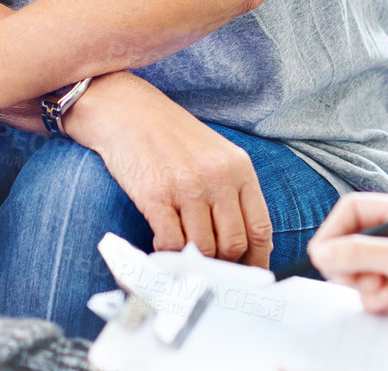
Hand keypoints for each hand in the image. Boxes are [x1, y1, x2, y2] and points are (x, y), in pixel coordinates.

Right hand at [71, 74, 273, 266]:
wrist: (127, 111)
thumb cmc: (170, 135)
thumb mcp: (214, 155)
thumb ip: (232, 193)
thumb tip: (245, 245)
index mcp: (238, 167)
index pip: (259, 228)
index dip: (256, 259)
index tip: (247, 275)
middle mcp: (217, 177)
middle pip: (233, 244)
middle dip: (223, 264)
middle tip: (209, 269)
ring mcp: (187, 187)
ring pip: (203, 248)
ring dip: (194, 261)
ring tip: (184, 257)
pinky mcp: (155, 196)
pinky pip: (170, 243)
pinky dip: (168, 254)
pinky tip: (162, 247)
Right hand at [306, 192, 387, 350]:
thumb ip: (359, 253)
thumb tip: (322, 253)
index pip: (352, 211)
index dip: (333, 231)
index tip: (322, 254)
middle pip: (348, 242)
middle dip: (347, 263)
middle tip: (356, 277)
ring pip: (355, 271)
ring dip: (361, 284)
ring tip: (383, 291)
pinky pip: (368, 293)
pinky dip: (373, 300)